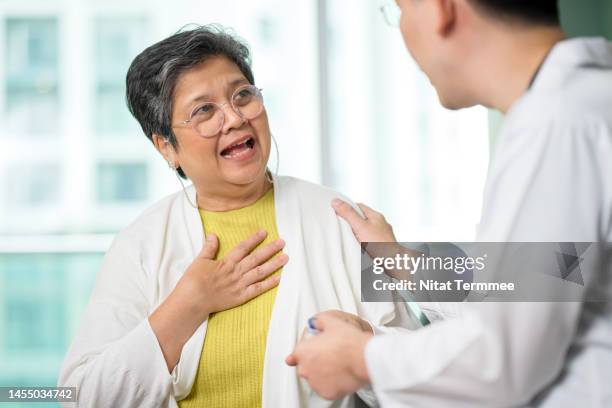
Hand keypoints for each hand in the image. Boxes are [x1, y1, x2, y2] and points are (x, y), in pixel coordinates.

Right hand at [150, 229, 286, 370]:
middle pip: (256, 258)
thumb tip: (213, 234)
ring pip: (260, 272)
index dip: (254, 239)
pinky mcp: (241, 297)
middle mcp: (236, 272)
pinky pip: (258, 289)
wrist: (191, 301)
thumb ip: (209, 248)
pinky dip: (269, 284)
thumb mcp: (199, 260)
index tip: (265, 232)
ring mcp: (240, 285)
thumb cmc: (193, 281)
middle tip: (282, 242)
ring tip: (286, 257)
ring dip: (274, 264)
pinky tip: (279, 278)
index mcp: (226, 262)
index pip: (243, 248)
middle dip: (270, 249)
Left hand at [286, 313, 372, 399]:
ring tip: (338, 364)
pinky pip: (327, 388)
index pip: (296, 354)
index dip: (307, 349)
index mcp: (302, 352)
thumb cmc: (348, 341)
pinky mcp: (327, 393)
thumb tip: (315, 322)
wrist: (363, 357)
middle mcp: (305, 369)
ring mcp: (316, 383)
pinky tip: (341, 374)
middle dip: (315, 362)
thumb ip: (318, 321)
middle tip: (329, 355)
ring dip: (323, 373)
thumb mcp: (330, 321)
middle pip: (306, 367)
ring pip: (316, 379)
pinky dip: (332, 383)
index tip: (313, 349)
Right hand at [331, 199, 395, 242]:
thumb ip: (348, 214)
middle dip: (351, 221)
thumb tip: (336, 202)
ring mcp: (381, 235)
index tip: (337, 211)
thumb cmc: (380, 245)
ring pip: (365, 230)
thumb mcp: (360, 226)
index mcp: (376, 216)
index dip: (347, 208)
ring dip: (356, 233)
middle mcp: (380, 224)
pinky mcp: (380, 246)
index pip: (359, 206)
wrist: (393, 262)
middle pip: (361, 218)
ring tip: (348, 237)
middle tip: (340, 225)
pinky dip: (362, 242)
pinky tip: (358, 247)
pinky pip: (368, 240)